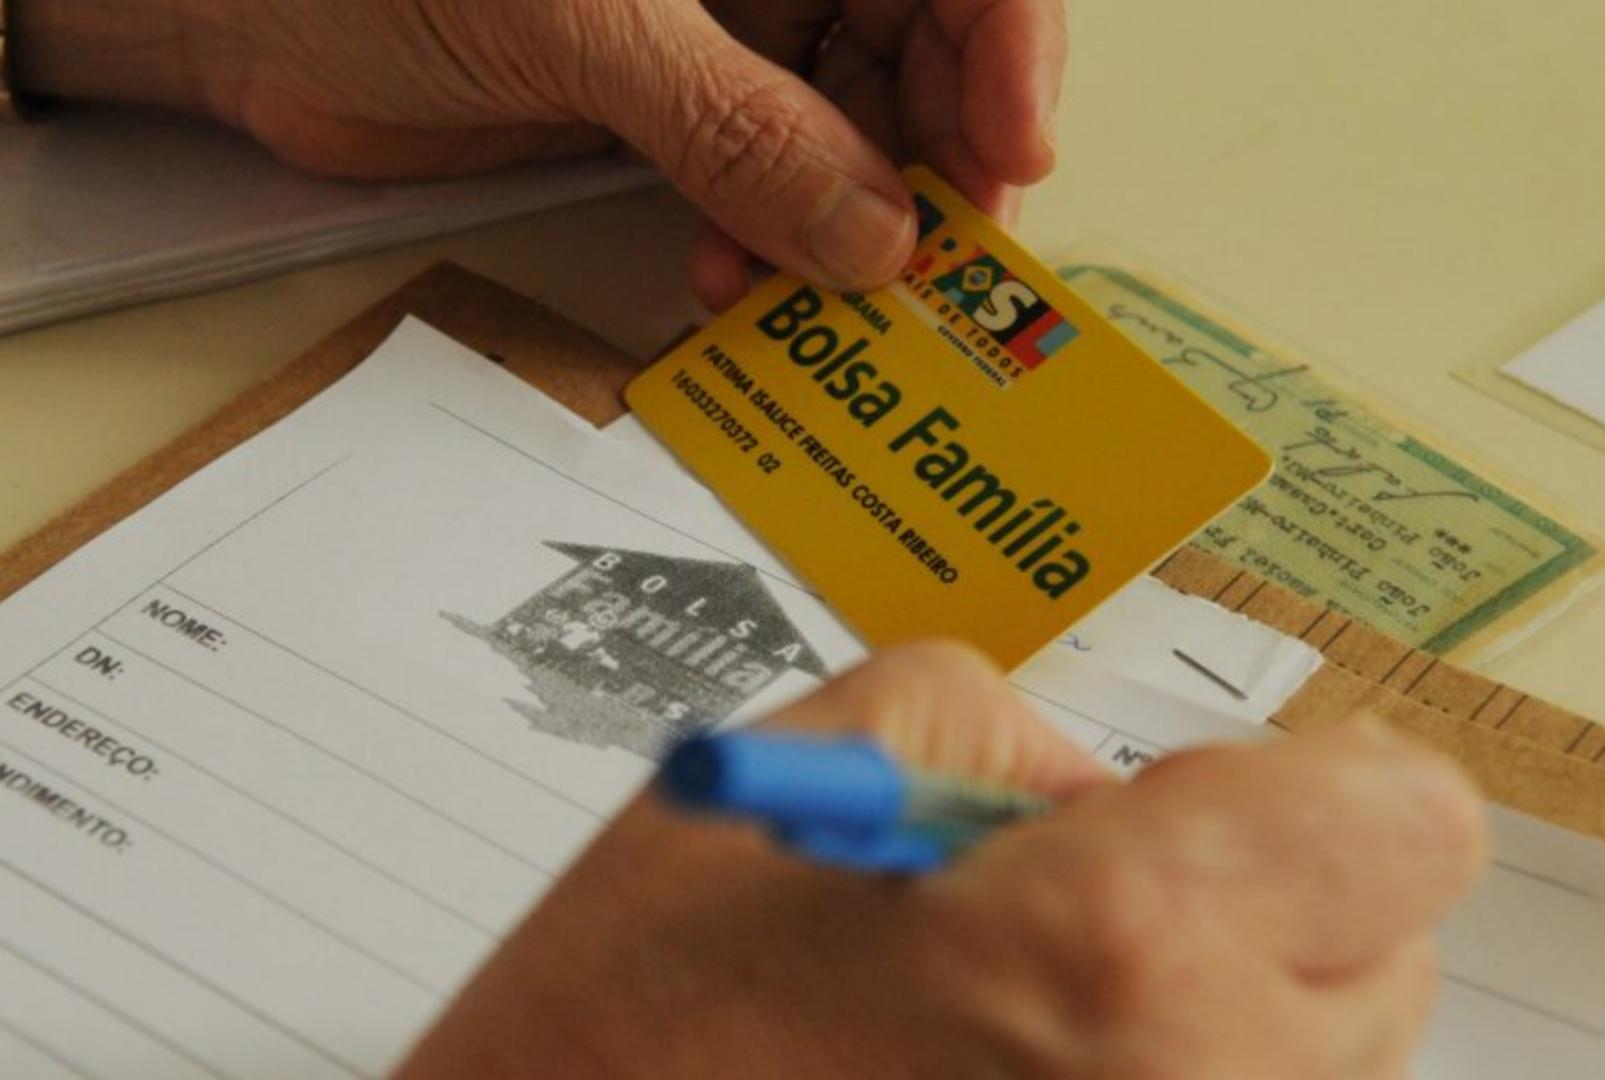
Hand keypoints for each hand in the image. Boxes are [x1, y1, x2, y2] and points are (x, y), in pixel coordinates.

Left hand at [17, 1, 1066, 308]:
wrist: (242, 9)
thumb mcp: (584, 19)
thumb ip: (736, 126)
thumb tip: (874, 232)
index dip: (1008, 48)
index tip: (1011, 156)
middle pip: (921, 55)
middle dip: (934, 163)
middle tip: (934, 267)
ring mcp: (725, 36)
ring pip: (848, 137)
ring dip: (848, 225)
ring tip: (823, 294)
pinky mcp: (671, 114)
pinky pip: (765, 188)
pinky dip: (767, 245)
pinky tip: (735, 283)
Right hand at [395, 642, 1486, 1079]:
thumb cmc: (638, 1017)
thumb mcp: (829, 762)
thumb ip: (1013, 733)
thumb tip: (1108, 792)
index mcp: (1122, 944)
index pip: (1403, 824)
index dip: (1311, 784)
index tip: (1204, 793)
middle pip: (1383, 945)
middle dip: (1256, 888)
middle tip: (1086, 888)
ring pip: (1326, 1054)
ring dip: (1219, 991)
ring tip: (1032, 990)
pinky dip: (1170, 1069)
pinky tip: (1023, 1059)